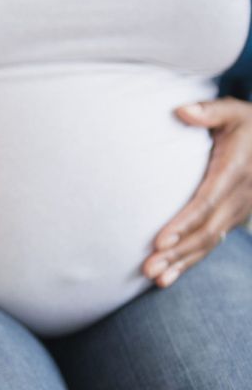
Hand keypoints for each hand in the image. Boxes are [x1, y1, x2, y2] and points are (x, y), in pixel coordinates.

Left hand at [143, 97, 251, 286]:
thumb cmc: (248, 123)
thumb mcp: (233, 111)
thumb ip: (209, 111)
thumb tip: (181, 111)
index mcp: (234, 172)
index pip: (206, 203)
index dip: (183, 223)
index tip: (160, 241)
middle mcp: (239, 197)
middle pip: (206, 231)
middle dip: (178, 253)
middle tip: (148, 268)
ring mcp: (239, 210)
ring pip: (210, 243)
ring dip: (183, 263)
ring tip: (155, 278)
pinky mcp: (234, 217)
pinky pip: (213, 243)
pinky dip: (192, 261)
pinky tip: (169, 276)